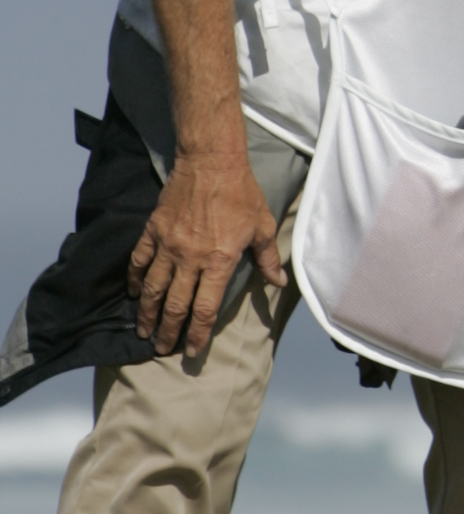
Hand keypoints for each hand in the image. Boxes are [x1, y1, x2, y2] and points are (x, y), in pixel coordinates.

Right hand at [129, 151, 283, 359]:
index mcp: (219, 262)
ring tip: (144, 330)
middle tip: (163, 348)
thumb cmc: (242, 193)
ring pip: (153, 288)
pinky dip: (135, 279)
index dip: (197, 335)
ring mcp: (169, 245)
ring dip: (147, 312)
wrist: (212, 161)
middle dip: (169, 331)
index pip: (204, 310)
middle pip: (175, 306)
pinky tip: (135, 292)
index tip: (191, 352)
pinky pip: (140, 261)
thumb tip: (278, 283)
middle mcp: (190, 259)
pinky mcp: (154, 230)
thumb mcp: (263, 226)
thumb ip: (268, 258)